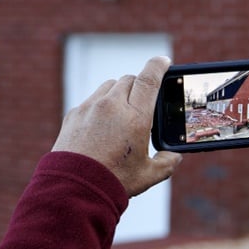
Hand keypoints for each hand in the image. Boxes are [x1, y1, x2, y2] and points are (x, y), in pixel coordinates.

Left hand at [52, 56, 183, 196]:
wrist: (74, 187)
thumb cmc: (114, 181)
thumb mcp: (148, 174)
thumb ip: (167, 163)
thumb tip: (174, 157)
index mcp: (136, 116)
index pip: (150, 78)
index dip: (159, 65)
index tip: (164, 61)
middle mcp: (112, 105)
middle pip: (130, 80)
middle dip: (139, 85)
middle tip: (143, 101)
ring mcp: (90, 107)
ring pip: (109, 86)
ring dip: (119, 92)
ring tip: (122, 112)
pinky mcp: (74, 114)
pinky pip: (92, 100)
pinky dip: (100, 105)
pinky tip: (101, 124)